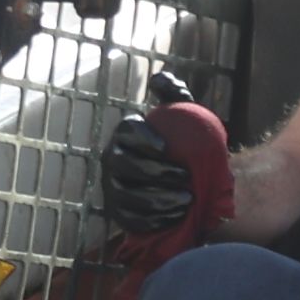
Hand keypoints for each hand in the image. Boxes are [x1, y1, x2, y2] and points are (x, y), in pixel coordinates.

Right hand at [97, 105, 205, 237]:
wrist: (184, 176)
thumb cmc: (182, 141)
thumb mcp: (182, 114)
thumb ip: (175, 93)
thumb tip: (160, 79)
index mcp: (126, 133)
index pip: (128, 132)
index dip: (143, 138)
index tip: (167, 147)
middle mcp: (113, 158)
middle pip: (127, 165)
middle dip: (155, 172)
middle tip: (185, 177)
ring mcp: (113, 186)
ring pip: (128, 194)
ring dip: (158, 199)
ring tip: (186, 200)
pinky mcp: (118, 211)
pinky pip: (131, 218)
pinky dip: (153, 220)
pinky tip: (177, 217)